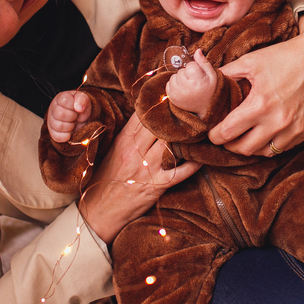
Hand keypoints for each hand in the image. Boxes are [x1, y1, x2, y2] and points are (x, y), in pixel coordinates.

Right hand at [46, 90, 91, 142]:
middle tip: (75, 116)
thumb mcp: (84, 99)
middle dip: (72, 116)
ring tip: (73, 123)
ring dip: (70, 126)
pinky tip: (70, 131)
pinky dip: (67, 136)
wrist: (79, 116)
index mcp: (60, 98)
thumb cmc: (80, 107)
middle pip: (60, 114)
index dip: (74, 106)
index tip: (77, 108)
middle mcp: (53, 109)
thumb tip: (79, 108)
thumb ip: (82, 99)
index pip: (65, 101)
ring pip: (59, 126)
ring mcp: (51, 121)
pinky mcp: (52, 133)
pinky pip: (58, 137)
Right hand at [80, 113, 200, 242]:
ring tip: (201, 128)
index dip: (159, 101)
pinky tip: (203, 155)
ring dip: (188, 136)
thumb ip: (130, 134)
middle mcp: (136, 151)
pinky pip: (182, 171)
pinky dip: (195, 163)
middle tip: (193, 106)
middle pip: (160, 125)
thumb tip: (146, 115)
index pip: (143, 113)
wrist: (100, 211)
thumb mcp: (114, 151)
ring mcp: (147, 168)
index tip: (172, 92)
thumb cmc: (107, 179)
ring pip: (172, 144)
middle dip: (176, 114)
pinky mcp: (157, 185)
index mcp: (124, 140)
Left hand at [164, 49, 215, 117]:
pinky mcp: (171, 97)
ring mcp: (177, 93)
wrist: (205, 108)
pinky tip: (183, 89)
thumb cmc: (210, 90)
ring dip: (180, 79)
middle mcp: (186, 88)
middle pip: (181, 70)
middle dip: (187, 73)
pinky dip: (175, 85)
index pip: (190, 65)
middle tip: (194, 82)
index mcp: (198, 81)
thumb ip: (204, 62)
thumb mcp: (212, 75)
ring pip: (174, 76)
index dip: (195, 68)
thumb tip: (197, 50)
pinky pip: (169, 83)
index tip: (199, 76)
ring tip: (189, 86)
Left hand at [210, 14, 303, 154]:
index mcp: (260, 104)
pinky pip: (283, 147)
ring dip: (250, 147)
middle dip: (230, 145)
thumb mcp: (250, 61)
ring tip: (244, 136)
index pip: (228, 132)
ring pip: (264, 152)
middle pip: (244, 149)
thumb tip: (203, 76)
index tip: (212, 132)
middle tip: (225, 137)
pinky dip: (271, 144)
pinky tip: (264, 133)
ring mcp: (295, 128)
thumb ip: (226, 73)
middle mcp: (278, 121)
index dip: (215, 135)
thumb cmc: (282, 57)